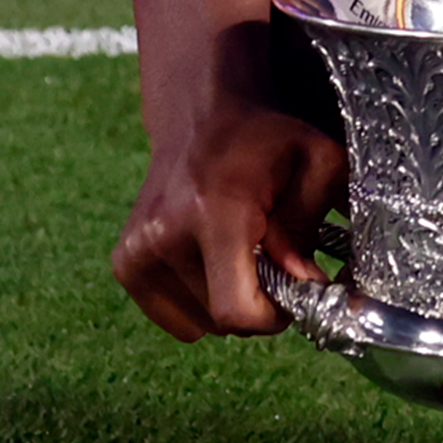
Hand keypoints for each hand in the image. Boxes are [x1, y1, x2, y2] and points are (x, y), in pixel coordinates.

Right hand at [111, 98, 347, 338]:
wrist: (201, 118)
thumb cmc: (266, 142)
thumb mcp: (317, 163)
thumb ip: (313, 223)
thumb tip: (304, 284)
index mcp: (214, 211)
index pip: (235, 310)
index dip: (272, 316)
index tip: (293, 290)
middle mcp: (165, 233)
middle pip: (220, 320)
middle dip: (257, 304)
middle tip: (273, 263)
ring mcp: (137, 249)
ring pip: (199, 324)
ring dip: (228, 303)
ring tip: (241, 256)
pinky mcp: (125, 261)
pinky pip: (174, 318)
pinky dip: (199, 303)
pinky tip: (211, 262)